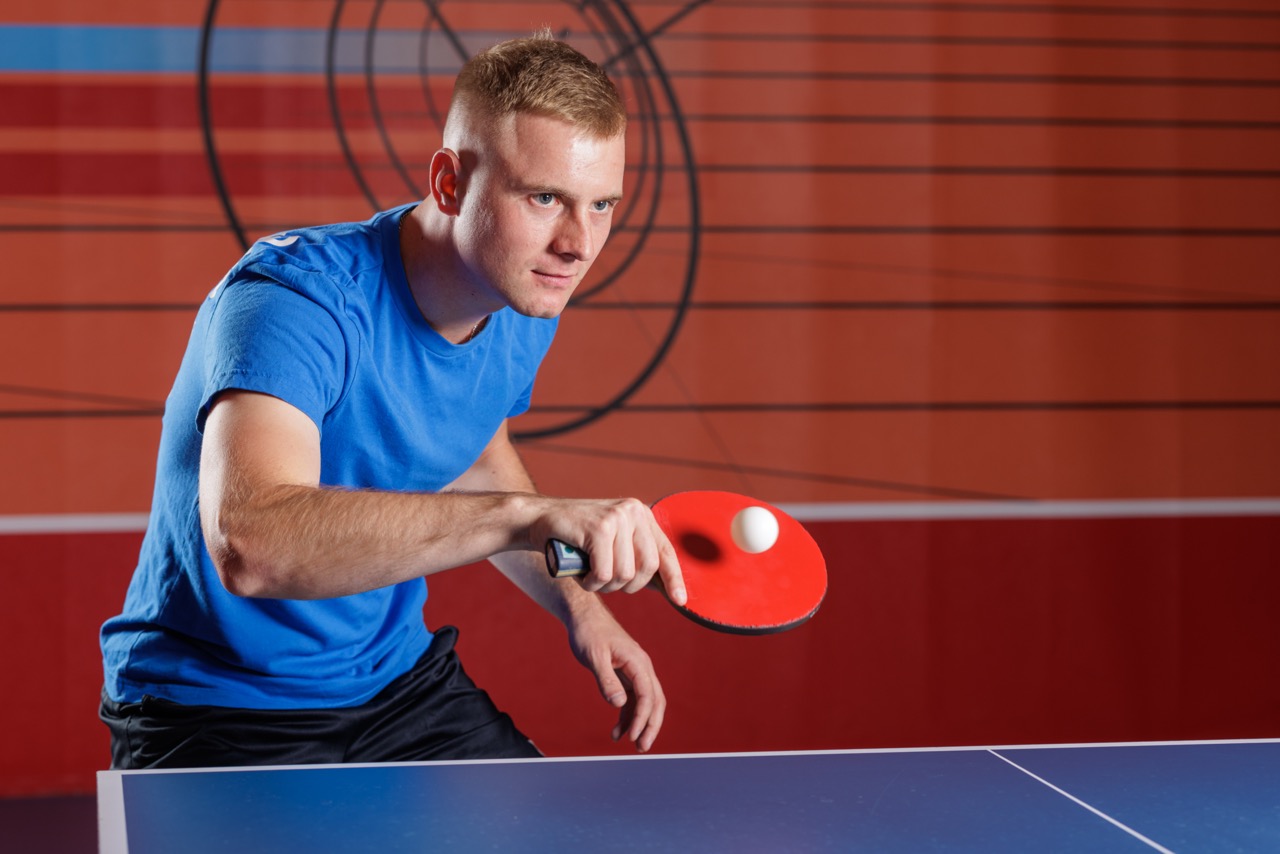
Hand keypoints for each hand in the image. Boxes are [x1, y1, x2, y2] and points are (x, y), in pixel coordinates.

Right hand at [533, 497, 685, 604]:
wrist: (539, 519)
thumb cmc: (575, 538)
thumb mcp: (612, 543)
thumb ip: (635, 558)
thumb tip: (665, 586)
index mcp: (641, 514)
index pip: (666, 551)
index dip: (674, 578)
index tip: (680, 601)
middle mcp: (633, 511)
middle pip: (647, 567)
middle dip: (628, 586)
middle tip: (605, 582)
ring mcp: (617, 517)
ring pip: (625, 574)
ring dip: (604, 586)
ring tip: (589, 574)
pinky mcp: (599, 528)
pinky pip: (604, 573)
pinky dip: (591, 582)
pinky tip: (581, 574)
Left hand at [567, 603, 665, 752]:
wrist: (584, 617)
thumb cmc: (588, 633)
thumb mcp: (594, 656)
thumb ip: (606, 680)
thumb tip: (619, 704)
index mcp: (637, 661)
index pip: (647, 695)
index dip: (642, 718)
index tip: (632, 737)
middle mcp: (641, 667)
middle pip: (655, 701)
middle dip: (650, 726)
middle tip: (642, 748)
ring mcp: (635, 672)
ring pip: (645, 702)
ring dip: (640, 724)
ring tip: (631, 744)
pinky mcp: (626, 676)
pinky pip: (633, 699)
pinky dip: (628, 716)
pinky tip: (617, 730)